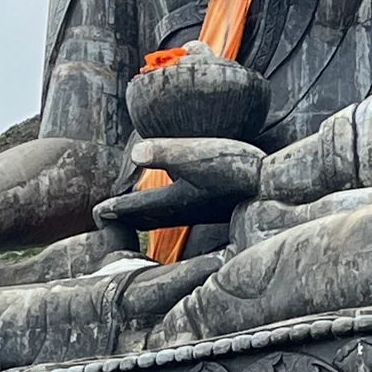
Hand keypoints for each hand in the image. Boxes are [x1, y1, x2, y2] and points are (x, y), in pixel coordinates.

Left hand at [93, 137, 263, 232]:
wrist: (276, 184)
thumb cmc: (236, 169)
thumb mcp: (198, 154)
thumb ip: (166, 152)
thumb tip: (134, 153)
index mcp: (175, 200)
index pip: (136, 207)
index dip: (115, 209)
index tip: (95, 212)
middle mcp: (184, 208)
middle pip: (146, 217)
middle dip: (126, 217)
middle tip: (106, 218)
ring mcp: (200, 208)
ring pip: (163, 214)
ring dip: (145, 213)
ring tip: (133, 212)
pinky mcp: (214, 203)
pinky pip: (180, 208)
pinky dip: (166, 207)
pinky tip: (174, 200)